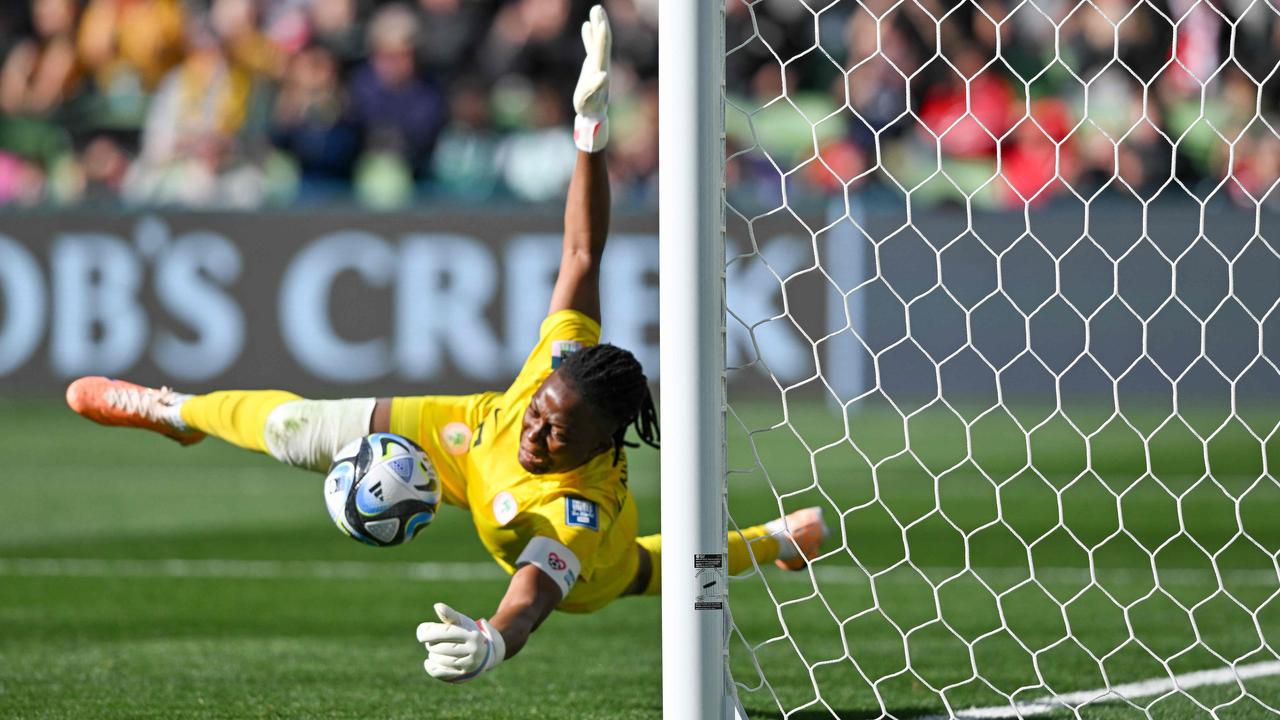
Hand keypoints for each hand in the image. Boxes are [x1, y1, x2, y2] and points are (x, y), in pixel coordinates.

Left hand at [416, 603, 505, 682]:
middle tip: (433, 642)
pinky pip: (438, 672)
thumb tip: (437, 606)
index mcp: (471, 635)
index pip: (445, 633)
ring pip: (438, 659)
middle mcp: (472, 650)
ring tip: (437, 650)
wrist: (484, 654)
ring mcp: (468, 664)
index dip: (429, 632)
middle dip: (432, 643)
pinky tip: (429, 661)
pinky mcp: (462, 675)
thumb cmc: (468, 634)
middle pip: (439, 647)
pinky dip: (430, 666)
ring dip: (432, 654)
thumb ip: (449, 615)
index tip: (420, 632)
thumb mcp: (462, 623)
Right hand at [572, 5, 610, 152]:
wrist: (592, 114)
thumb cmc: (590, 109)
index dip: (601, 36)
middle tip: (598, 8)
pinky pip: (591, 47)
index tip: (601, 21)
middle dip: (601, 24)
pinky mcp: (592, 66)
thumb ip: (595, 87)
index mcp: (601, 70)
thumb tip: (603, 75)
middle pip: (603, 41)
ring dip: (597, 25)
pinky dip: (589, 36)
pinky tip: (586, 25)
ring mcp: (597, 63)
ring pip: (598, 41)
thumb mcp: (590, 99)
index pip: (602, 49)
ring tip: (595, 10)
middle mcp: (601, 64)